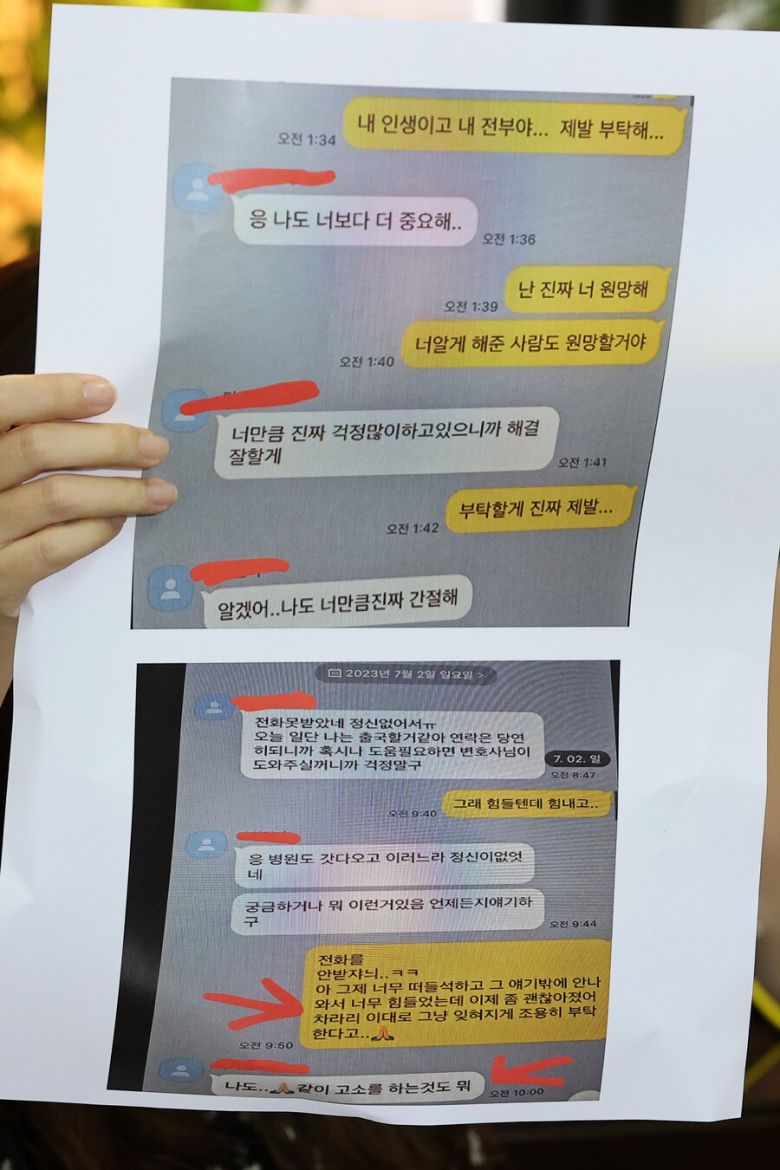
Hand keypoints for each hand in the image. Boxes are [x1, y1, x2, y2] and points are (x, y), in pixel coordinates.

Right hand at [0, 373, 176, 695]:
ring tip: (158, 491)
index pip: (1, 402)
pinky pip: (54, 547)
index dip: (53, 393)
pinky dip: (94, 531)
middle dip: (107, 444)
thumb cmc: (3, 517)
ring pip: (55, 496)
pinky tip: (119, 523)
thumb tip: (106, 412)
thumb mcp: (9, 473)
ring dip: (118, 490)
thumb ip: (35, 441)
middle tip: (154, 448)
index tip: (106, 392)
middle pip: (36, 448)